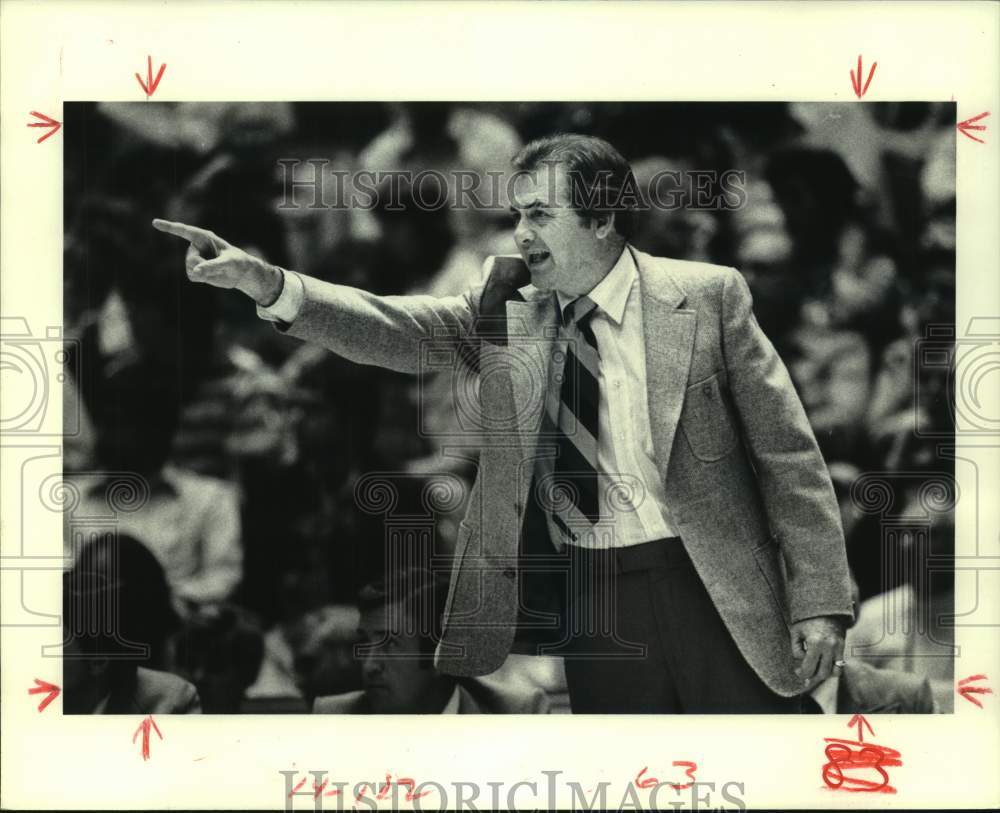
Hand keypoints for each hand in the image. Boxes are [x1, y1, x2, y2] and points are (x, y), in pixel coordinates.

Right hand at [151, 219, 282, 305]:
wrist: (242, 273)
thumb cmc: (238, 262)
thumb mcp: (229, 263)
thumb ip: (213, 266)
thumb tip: (195, 272)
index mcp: (205, 237)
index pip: (184, 231)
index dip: (169, 227)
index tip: (154, 222)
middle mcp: (197, 246)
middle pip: (190, 259)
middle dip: (203, 266)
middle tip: (220, 266)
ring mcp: (195, 258)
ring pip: (189, 269)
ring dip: (204, 273)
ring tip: (217, 270)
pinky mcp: (196, 269)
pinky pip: (192, 276)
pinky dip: (203, 279)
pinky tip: (212, 275)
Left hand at [790, 615, 844, 688]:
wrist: (824, 608)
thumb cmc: (806, 620)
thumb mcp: (796, 632)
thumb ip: (796, 649)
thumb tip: (802, 661)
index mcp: (815, 643)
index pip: (809, 668)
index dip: (802, 673)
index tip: (798, 672)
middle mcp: (829, 647)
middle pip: (822, 673)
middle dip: (812, 677)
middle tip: (805, 675)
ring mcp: (838, 647)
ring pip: (834, 672)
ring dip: (824, 675)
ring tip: (815, 671)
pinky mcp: (843, 646)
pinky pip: (841, 665)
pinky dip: (833, 670)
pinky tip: (823, 666)